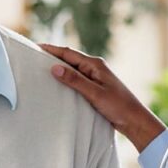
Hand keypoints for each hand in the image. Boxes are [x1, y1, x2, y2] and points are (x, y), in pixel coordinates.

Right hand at [39, 44, 166, 151]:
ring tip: (40, 69)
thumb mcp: (95, 94)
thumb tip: (54, 67)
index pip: (68, 53)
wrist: (134, 120)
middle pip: (69, 59)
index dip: (51, 49)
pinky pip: (75, 80)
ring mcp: (94, 78)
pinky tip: (56, 84)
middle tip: (33, 56)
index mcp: (95, 65)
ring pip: (71, 69)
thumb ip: (75, 80)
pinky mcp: (94, 88)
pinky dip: (65, 79)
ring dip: (58, 68)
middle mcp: (94, 68)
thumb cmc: (118, 106)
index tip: (35, 46)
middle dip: (52, 57)